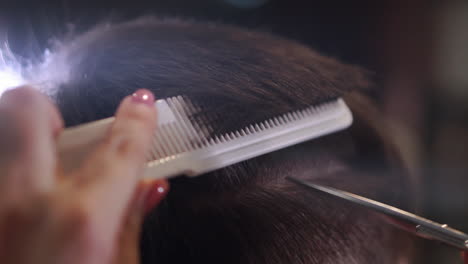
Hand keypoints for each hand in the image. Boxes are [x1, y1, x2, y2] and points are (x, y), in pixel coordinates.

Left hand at [0, 87, 167, 263]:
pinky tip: (31, 198)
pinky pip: (2, 167)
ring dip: (25, 138)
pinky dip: (15, 167)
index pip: (120, 147)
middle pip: (25, 109)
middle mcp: (27, 203)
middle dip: (47, 107)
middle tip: (65, 130)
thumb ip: (130, 223)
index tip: (142, 104)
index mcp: (80, 219)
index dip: (138, 119)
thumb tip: (148, 188)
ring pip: (2, 131)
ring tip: (45, 166)